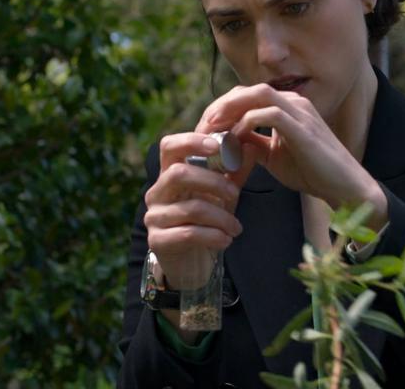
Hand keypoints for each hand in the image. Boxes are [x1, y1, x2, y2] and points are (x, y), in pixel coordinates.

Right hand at [143, 132, 255, 286]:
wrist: (193, 262)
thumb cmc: (207, 221)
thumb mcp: (224, 195)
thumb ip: (235, 172)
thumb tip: (250, 146)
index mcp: (169, 174)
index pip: (169, 146)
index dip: (191, 141)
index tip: (217, 145)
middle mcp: (157, 192)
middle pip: (179, 174)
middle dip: (214, 182)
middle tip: (236, 195)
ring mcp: (154, 217)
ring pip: (191, 208)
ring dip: (221, 217)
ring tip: (236, 228)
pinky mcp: (157, 241)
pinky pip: (188, 233)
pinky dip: (213, 236)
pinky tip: (226, 240)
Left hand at [196, 84, 386, 222]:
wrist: (344, 187)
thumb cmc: (312, 172)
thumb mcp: (274, 156)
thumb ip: (254, 144)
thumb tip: (228, 140)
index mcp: (288, 107)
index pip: (246, 96)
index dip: (221, 109)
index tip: (204, 129)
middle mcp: (294, 102)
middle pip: (246, 90)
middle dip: (219, 106)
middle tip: (201, 127)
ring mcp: (300, 112)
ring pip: (256, 95)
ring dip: (230, 109)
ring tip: (212, 129)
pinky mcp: (303, 127)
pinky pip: (268, 114)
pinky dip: (247, 124)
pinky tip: (235, 141)